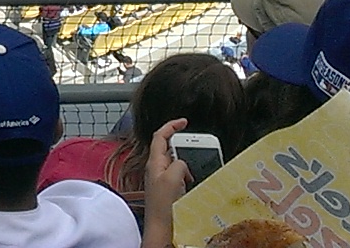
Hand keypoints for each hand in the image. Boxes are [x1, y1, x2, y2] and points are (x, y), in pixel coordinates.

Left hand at [140, 117, 191, 247]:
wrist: (160, 228)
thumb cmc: (163, 205)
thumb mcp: (173, 179)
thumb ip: (178, 164)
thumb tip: (182, 162)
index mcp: (154, 162)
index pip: (159, 136)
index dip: (171, 126)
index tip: (183, 121)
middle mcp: (156, 169)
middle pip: (168, 148)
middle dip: (182, 146)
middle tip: (195, 149)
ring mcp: (161, 179)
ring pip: (174, 162)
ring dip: (186, 163)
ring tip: (194, 170)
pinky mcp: (167, 189)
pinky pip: (178, 176)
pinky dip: (186, 175)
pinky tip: (192, 183)